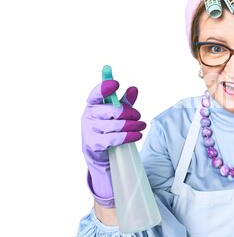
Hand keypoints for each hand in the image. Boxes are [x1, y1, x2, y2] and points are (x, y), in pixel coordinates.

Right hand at [81, 80, 145, 206]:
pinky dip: (129, 136)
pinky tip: (137, 135)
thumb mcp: (116, 113)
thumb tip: (133, 89)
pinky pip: (115, 139)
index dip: (104, 88)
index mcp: (92, 105)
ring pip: (116, 125)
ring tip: (142, 126)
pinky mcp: (95, 144)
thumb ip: (125, 101)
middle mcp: (89, 116)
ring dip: (133, 125)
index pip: (96, 94)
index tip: (116, 83)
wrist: (99, 153)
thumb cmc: (108, 128)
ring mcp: (90, 131)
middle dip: (129, 112)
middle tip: (138, 115)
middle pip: (112, 110)